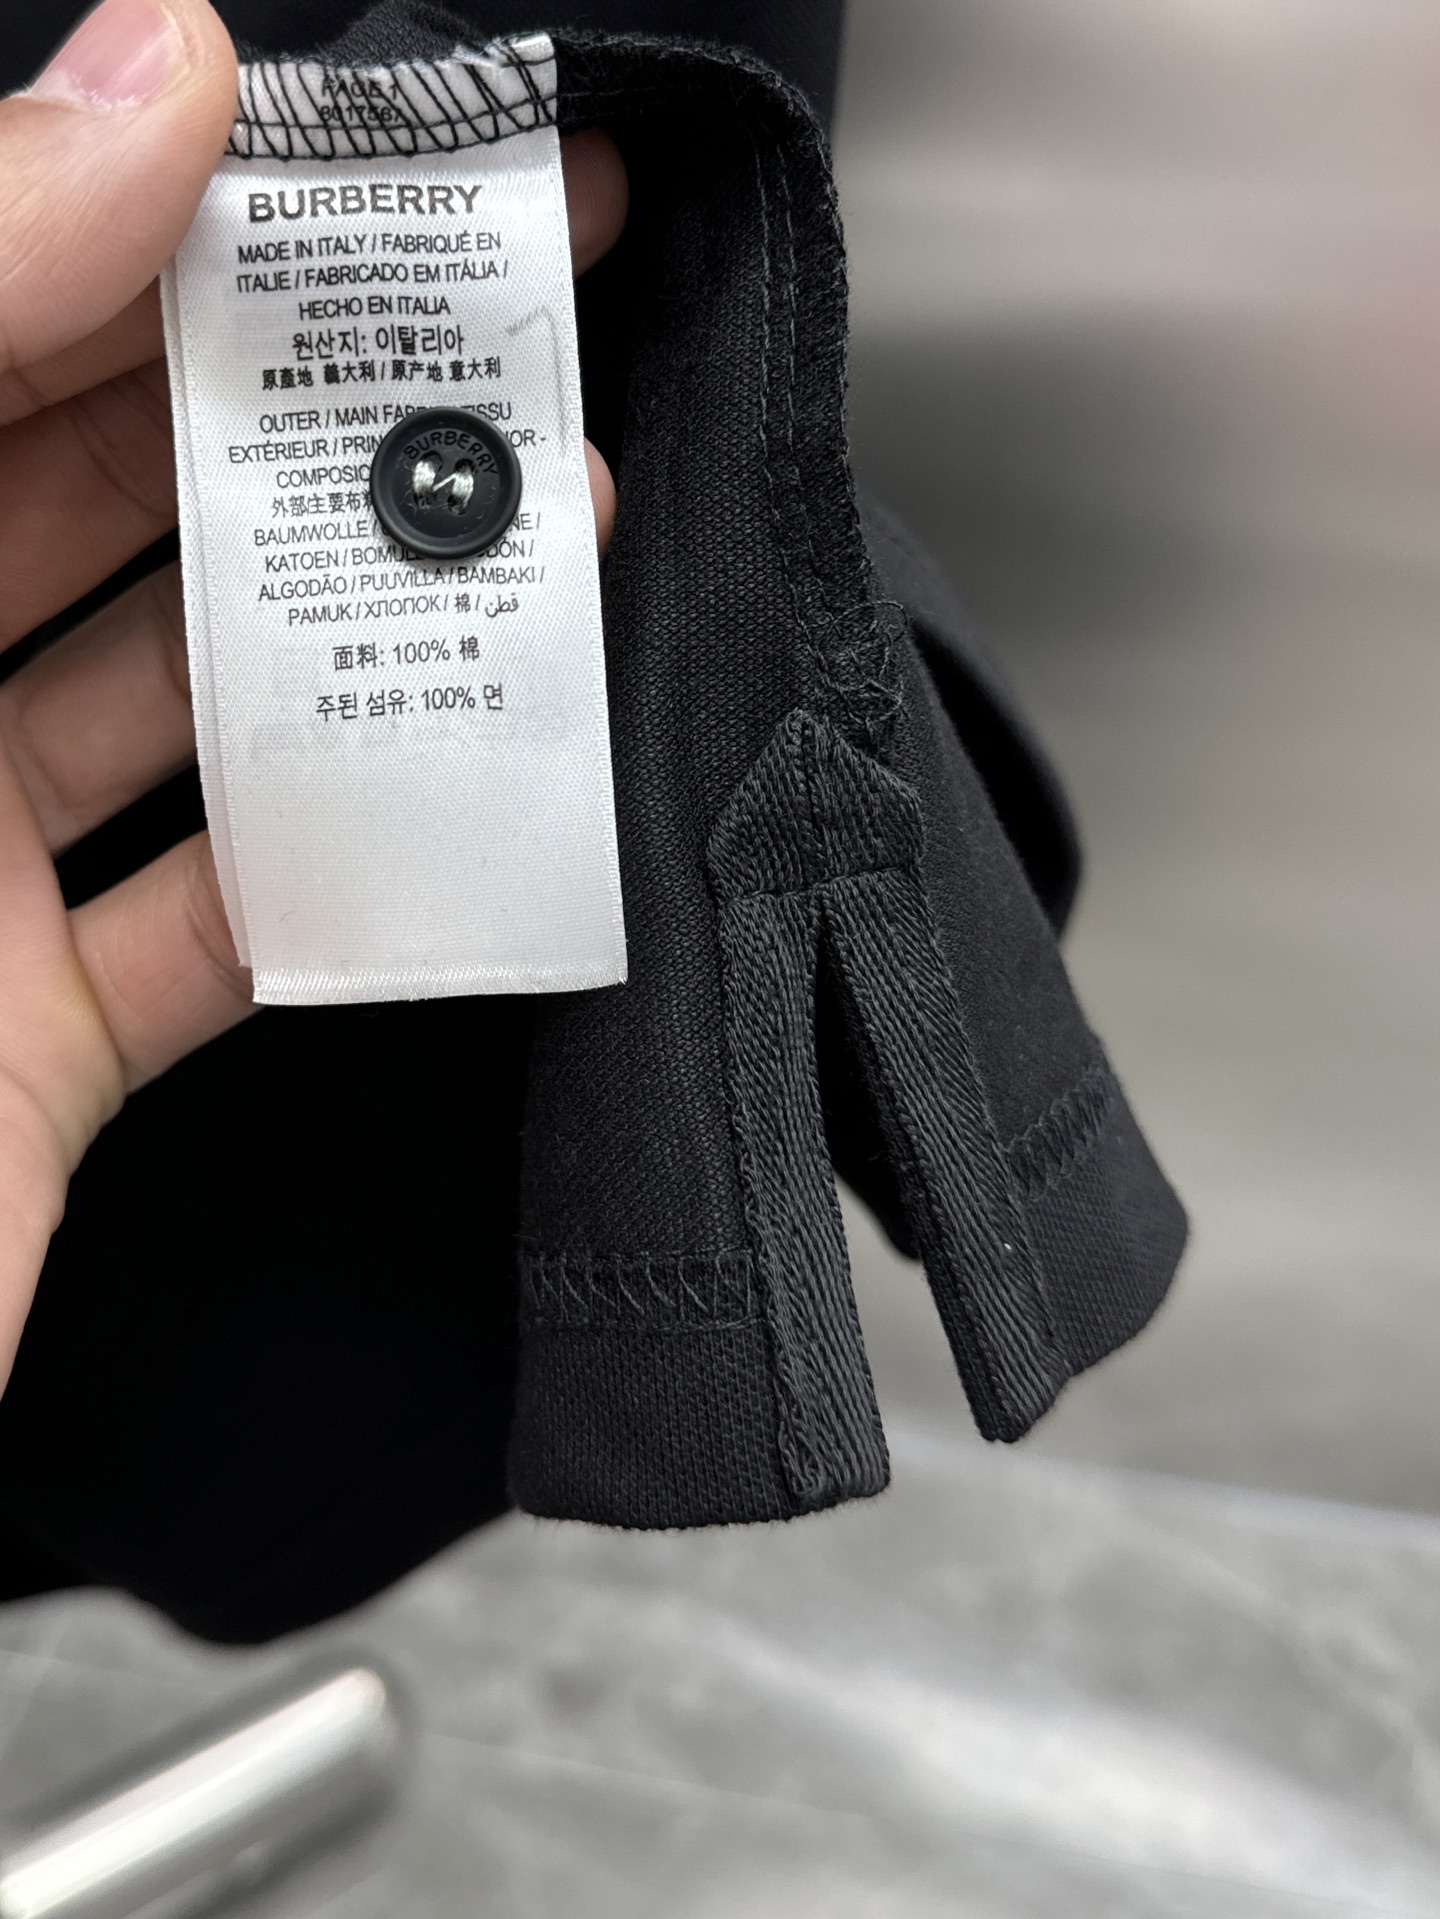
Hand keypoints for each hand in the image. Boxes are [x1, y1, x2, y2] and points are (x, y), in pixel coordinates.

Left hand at [0, 0, 626, 1390]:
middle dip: (318, 407)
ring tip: (544, 526)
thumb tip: (150, 69)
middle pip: (107, 496)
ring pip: (192, 704)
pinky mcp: (34, 1044)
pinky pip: (224, 926)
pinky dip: (347, 867)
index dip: (185, 212)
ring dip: (366, 628)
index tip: (381, 155)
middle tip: (513, 333)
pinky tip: (466, 787)